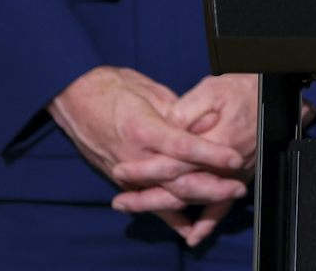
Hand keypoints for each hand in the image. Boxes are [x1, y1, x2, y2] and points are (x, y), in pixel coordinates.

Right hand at [49, 66, 248, 242]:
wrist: (75, 97)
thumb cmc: (114, 88)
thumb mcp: (149, 91)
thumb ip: (177, 112)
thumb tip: (203, 124)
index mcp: (143, 129)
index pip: (182, 147)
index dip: (210, 154)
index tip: (234, 158)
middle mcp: (134, 156)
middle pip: (177, 179)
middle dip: (212, 185)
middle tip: (239, 185)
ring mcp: (125, 172)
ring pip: (166, 194)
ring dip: (198, 200)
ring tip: (225, 198)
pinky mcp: (120, 180)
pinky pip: (149, 202)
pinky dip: (170, 216)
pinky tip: (189, 227)